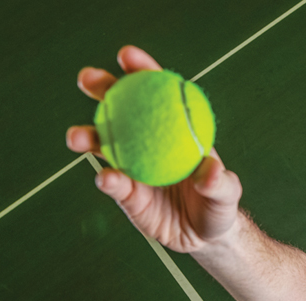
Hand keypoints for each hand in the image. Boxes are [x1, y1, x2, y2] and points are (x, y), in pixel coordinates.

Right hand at [66, 46, 241, 252]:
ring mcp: (133, 167)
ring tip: (77, 138)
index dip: (141, 71)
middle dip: (102, 89)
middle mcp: (148, 142)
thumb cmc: (220, 206)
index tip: (127, 56)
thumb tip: (210, 170)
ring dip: (88, 137)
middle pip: (121, 109)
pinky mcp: (126, 196)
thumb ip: (220, 183)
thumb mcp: (227, 194)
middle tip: (88, 79)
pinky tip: (106, 178)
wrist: (205, 238)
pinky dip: (108, 179)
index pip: (157, 93)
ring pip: (105, 145)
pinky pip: (114, 184)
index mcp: (174, 129)